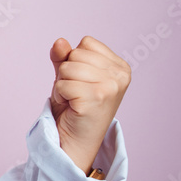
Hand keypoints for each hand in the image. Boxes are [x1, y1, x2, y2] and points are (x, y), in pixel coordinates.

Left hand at [49, 36, 130, 172]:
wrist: (76, 139)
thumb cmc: (75, 105)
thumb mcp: (69, 75)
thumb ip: (64, 57)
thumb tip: (59, 41)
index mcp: (120, 66)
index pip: (86, 43)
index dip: (74, 60)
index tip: (82, 80)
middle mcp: (121, 75)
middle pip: (75, 54)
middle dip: (66, 73)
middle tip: (75, 93)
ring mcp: (111, 87)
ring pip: (67, 68)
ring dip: (62, 84)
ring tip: (73, 99)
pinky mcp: (96, 98)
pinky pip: (62, 84)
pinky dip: (60, 95)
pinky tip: (71, 106)